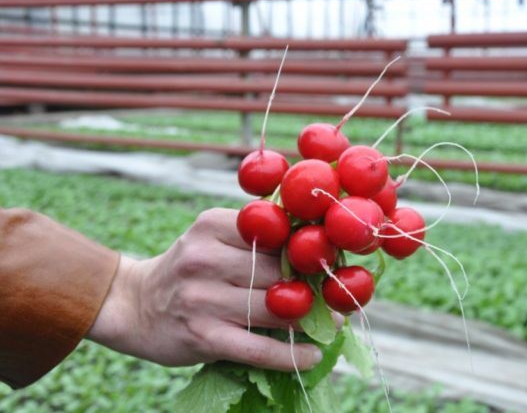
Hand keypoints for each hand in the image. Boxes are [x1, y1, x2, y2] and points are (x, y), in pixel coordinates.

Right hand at [87, 208, 322, 370]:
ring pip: (274, 310)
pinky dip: (291, 355)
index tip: (334, 259)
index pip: (275, 234)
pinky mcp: (202, 336)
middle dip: (313, 286)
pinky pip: (259, 349)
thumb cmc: (188, 269)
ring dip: (311, 321)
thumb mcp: (211, 238)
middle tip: (338, 296)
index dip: (308, 249)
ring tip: (333, 324)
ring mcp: (201, 299)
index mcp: (212, 225)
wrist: (134, 305)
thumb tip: (313, 245)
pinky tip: (312, 356)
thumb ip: (253, 236)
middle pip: (278, 273)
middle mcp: (204, 258)